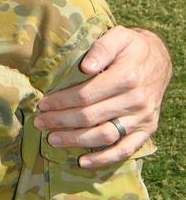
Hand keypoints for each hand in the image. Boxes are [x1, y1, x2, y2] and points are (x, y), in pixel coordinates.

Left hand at [34, 26, 171, 166]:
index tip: (43, 103)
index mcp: (126, 76)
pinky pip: (125, 150)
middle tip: (40, 122)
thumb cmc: (131, 47)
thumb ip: (101, 48)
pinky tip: (83, 162)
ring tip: (52, 139)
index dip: (61, 101)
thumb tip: (86, 67)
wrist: (160, 60)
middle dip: (61, 121)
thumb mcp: (118, 36)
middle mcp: (136, 100)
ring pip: (104, 135)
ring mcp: (142, 118)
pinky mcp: (147, 130)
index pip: (86, 94)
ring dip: (75, 140)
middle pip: (91, 116)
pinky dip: (104, 159)